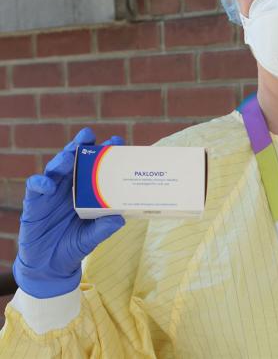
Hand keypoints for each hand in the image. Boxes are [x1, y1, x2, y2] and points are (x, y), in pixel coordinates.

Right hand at [12, 127, 125, 298]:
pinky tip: (48, 185)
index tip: (117, 141)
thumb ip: (103, 228)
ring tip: (69, 154)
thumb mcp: (91, 237)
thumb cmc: (74, 245)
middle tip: (88, 134)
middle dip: (81, 146)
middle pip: (74, 161)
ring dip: (61, 159)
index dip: (104, 153)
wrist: (50, 265)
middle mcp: (70, 187)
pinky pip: (35, 187)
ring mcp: (52, 193)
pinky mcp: (35, 203)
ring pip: (55, 169)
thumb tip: (120, 219)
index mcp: (86, 190)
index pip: (95, 167)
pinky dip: (41, 183)